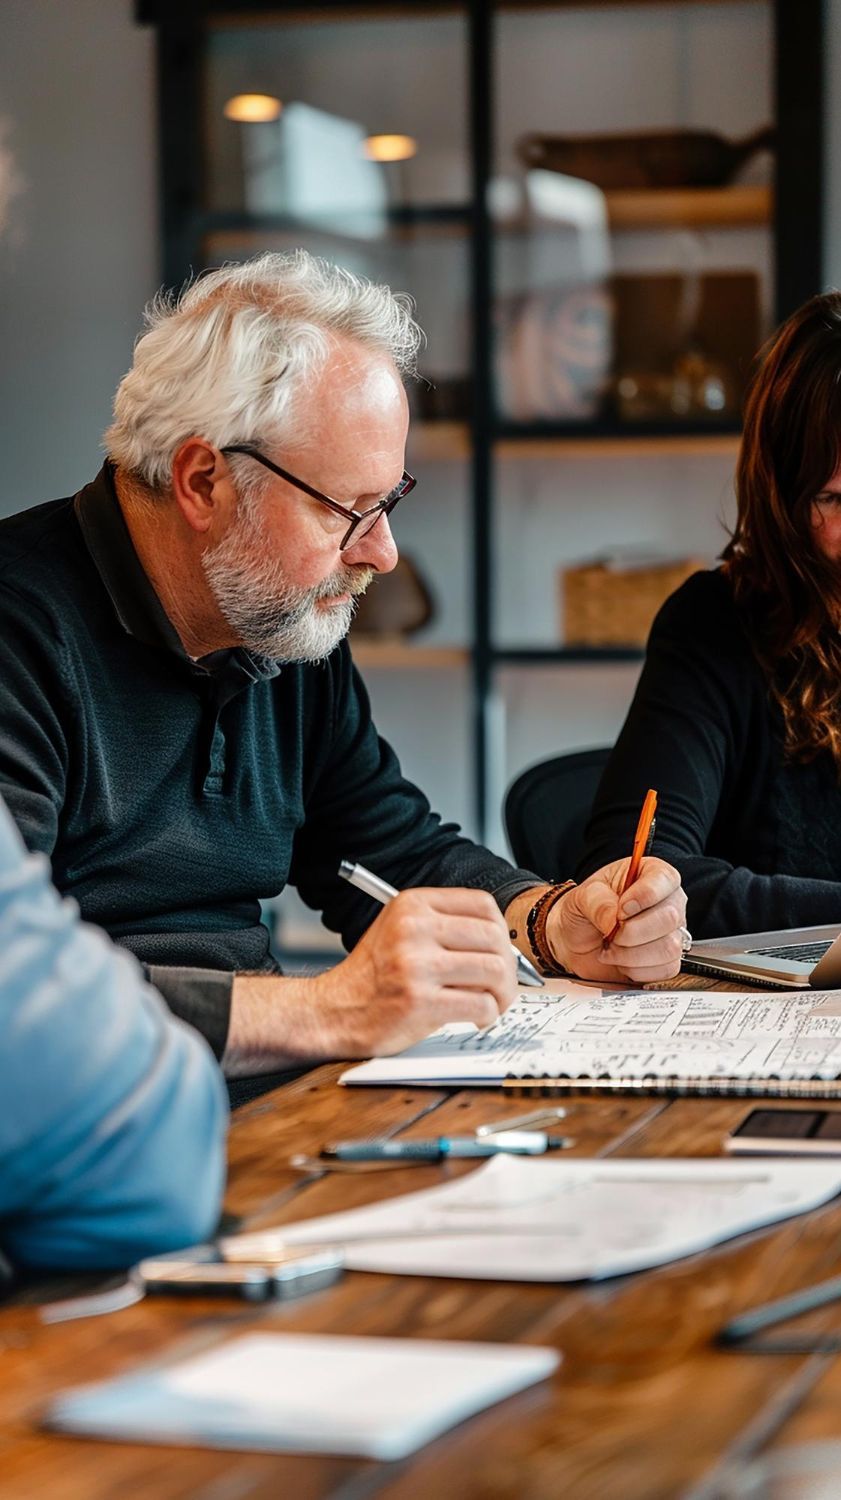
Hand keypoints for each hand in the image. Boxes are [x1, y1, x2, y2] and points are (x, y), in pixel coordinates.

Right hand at [309, 887, 516, 1056]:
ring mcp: (416, 965)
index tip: (499, 952)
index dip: (500, 931)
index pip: (482, 904)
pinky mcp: (420, 1001)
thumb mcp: (401, 931)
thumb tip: (502, 942)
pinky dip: (488, 1015)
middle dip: (509, 967)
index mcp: (412, 905)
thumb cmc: (373, 976)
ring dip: (503, 993)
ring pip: (494, 971)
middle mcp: (414, 928)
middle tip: (502, 985)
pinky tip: (476, 1018)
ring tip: (492, 1003)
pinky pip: (481, 1004)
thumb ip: (444, 926)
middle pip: (494, 938)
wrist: (335, 1011)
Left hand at [546, 857, 685, 983]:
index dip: (643, 896)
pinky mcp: (668, 960)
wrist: (574, 942)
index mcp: (651, 875)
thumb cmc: (583, 912)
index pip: (665, 879)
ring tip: (613, 948)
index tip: (620, 909)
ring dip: (632, 954)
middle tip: (612, 932)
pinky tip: (623, 961)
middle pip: (670, 917)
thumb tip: (614, 919)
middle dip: (633, 931)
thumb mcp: (581, 897)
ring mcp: (671, 932)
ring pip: (669, 947)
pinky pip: (666, 970)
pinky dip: (637, 970)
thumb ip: (597, 902)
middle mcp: (667, 902)